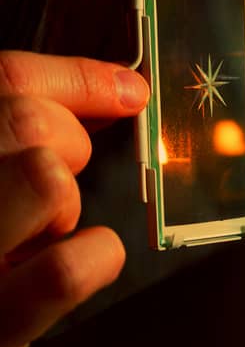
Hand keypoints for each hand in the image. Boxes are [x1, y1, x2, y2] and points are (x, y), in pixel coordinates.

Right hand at [0, 52, 147, 346]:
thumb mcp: (1, 166)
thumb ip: (38, 124)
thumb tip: (124, 87)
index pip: (7, 77)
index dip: (81, 78)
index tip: (130, 93)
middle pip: (27, 121)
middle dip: (69, 146)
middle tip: (57, 182)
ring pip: (46, 180)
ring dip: (66, 202)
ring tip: (40, 230)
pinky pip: (68, 269)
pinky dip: (95, 256)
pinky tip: (72, 260)